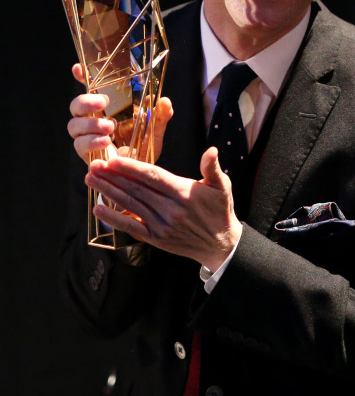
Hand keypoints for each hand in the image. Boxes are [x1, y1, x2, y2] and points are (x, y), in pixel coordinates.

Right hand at [67, 63, 172, 163]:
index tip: (78, 68)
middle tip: (103, 103)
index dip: (81, 77)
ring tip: (110, 128)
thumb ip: (160, 116)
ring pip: (74, 125)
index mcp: (106, 108)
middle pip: (75, 105)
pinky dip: (91, 142)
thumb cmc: (144, 147)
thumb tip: (165, 101)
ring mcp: (86, 136)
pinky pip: (80, 145)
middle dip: (86, 102)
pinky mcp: (86, 153)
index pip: (89, 89)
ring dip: (90, 124)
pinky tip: (106, 142)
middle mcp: (92, 119)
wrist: (138, 173)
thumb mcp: (156, 130)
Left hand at [85, 147, 242, 270]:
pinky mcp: (156, 238)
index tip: (112, 160)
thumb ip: (212, 168)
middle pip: (136, 190)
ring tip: (91, 180)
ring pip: (130, 205)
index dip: (131, 168)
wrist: (221, 245)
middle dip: (112, 177)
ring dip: (108, 192)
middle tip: (93, 166)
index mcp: (183, 193)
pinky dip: (114, 219)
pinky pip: (131, 227)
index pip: (152, 177)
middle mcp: (170, 210)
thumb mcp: (222, 186)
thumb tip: (211, 151)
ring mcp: (161, 225)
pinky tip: (98, 209)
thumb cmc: (220, 210)